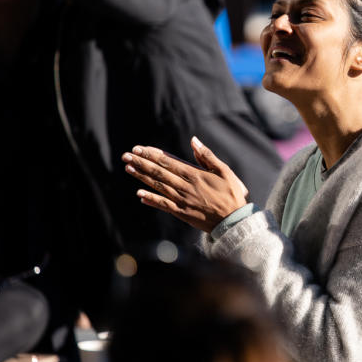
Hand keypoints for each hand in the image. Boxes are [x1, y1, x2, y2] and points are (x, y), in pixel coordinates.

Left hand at [122, 137, 249, 232]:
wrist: (234, 221)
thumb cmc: (231, 194)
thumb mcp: (224, 171)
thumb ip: (207, 156)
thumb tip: (194, 140)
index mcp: (195, 175)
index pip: (168, 162)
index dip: (152, 155)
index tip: (138, 149)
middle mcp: (185, 187)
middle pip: (159, 173)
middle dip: (141, 163)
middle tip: (126, 156)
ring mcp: (182, 200)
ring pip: (158, 186)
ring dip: (142, 177)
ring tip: (129, 169)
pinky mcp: (182, 213)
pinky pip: (163, 205)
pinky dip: (151, 199)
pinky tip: (140, 194)